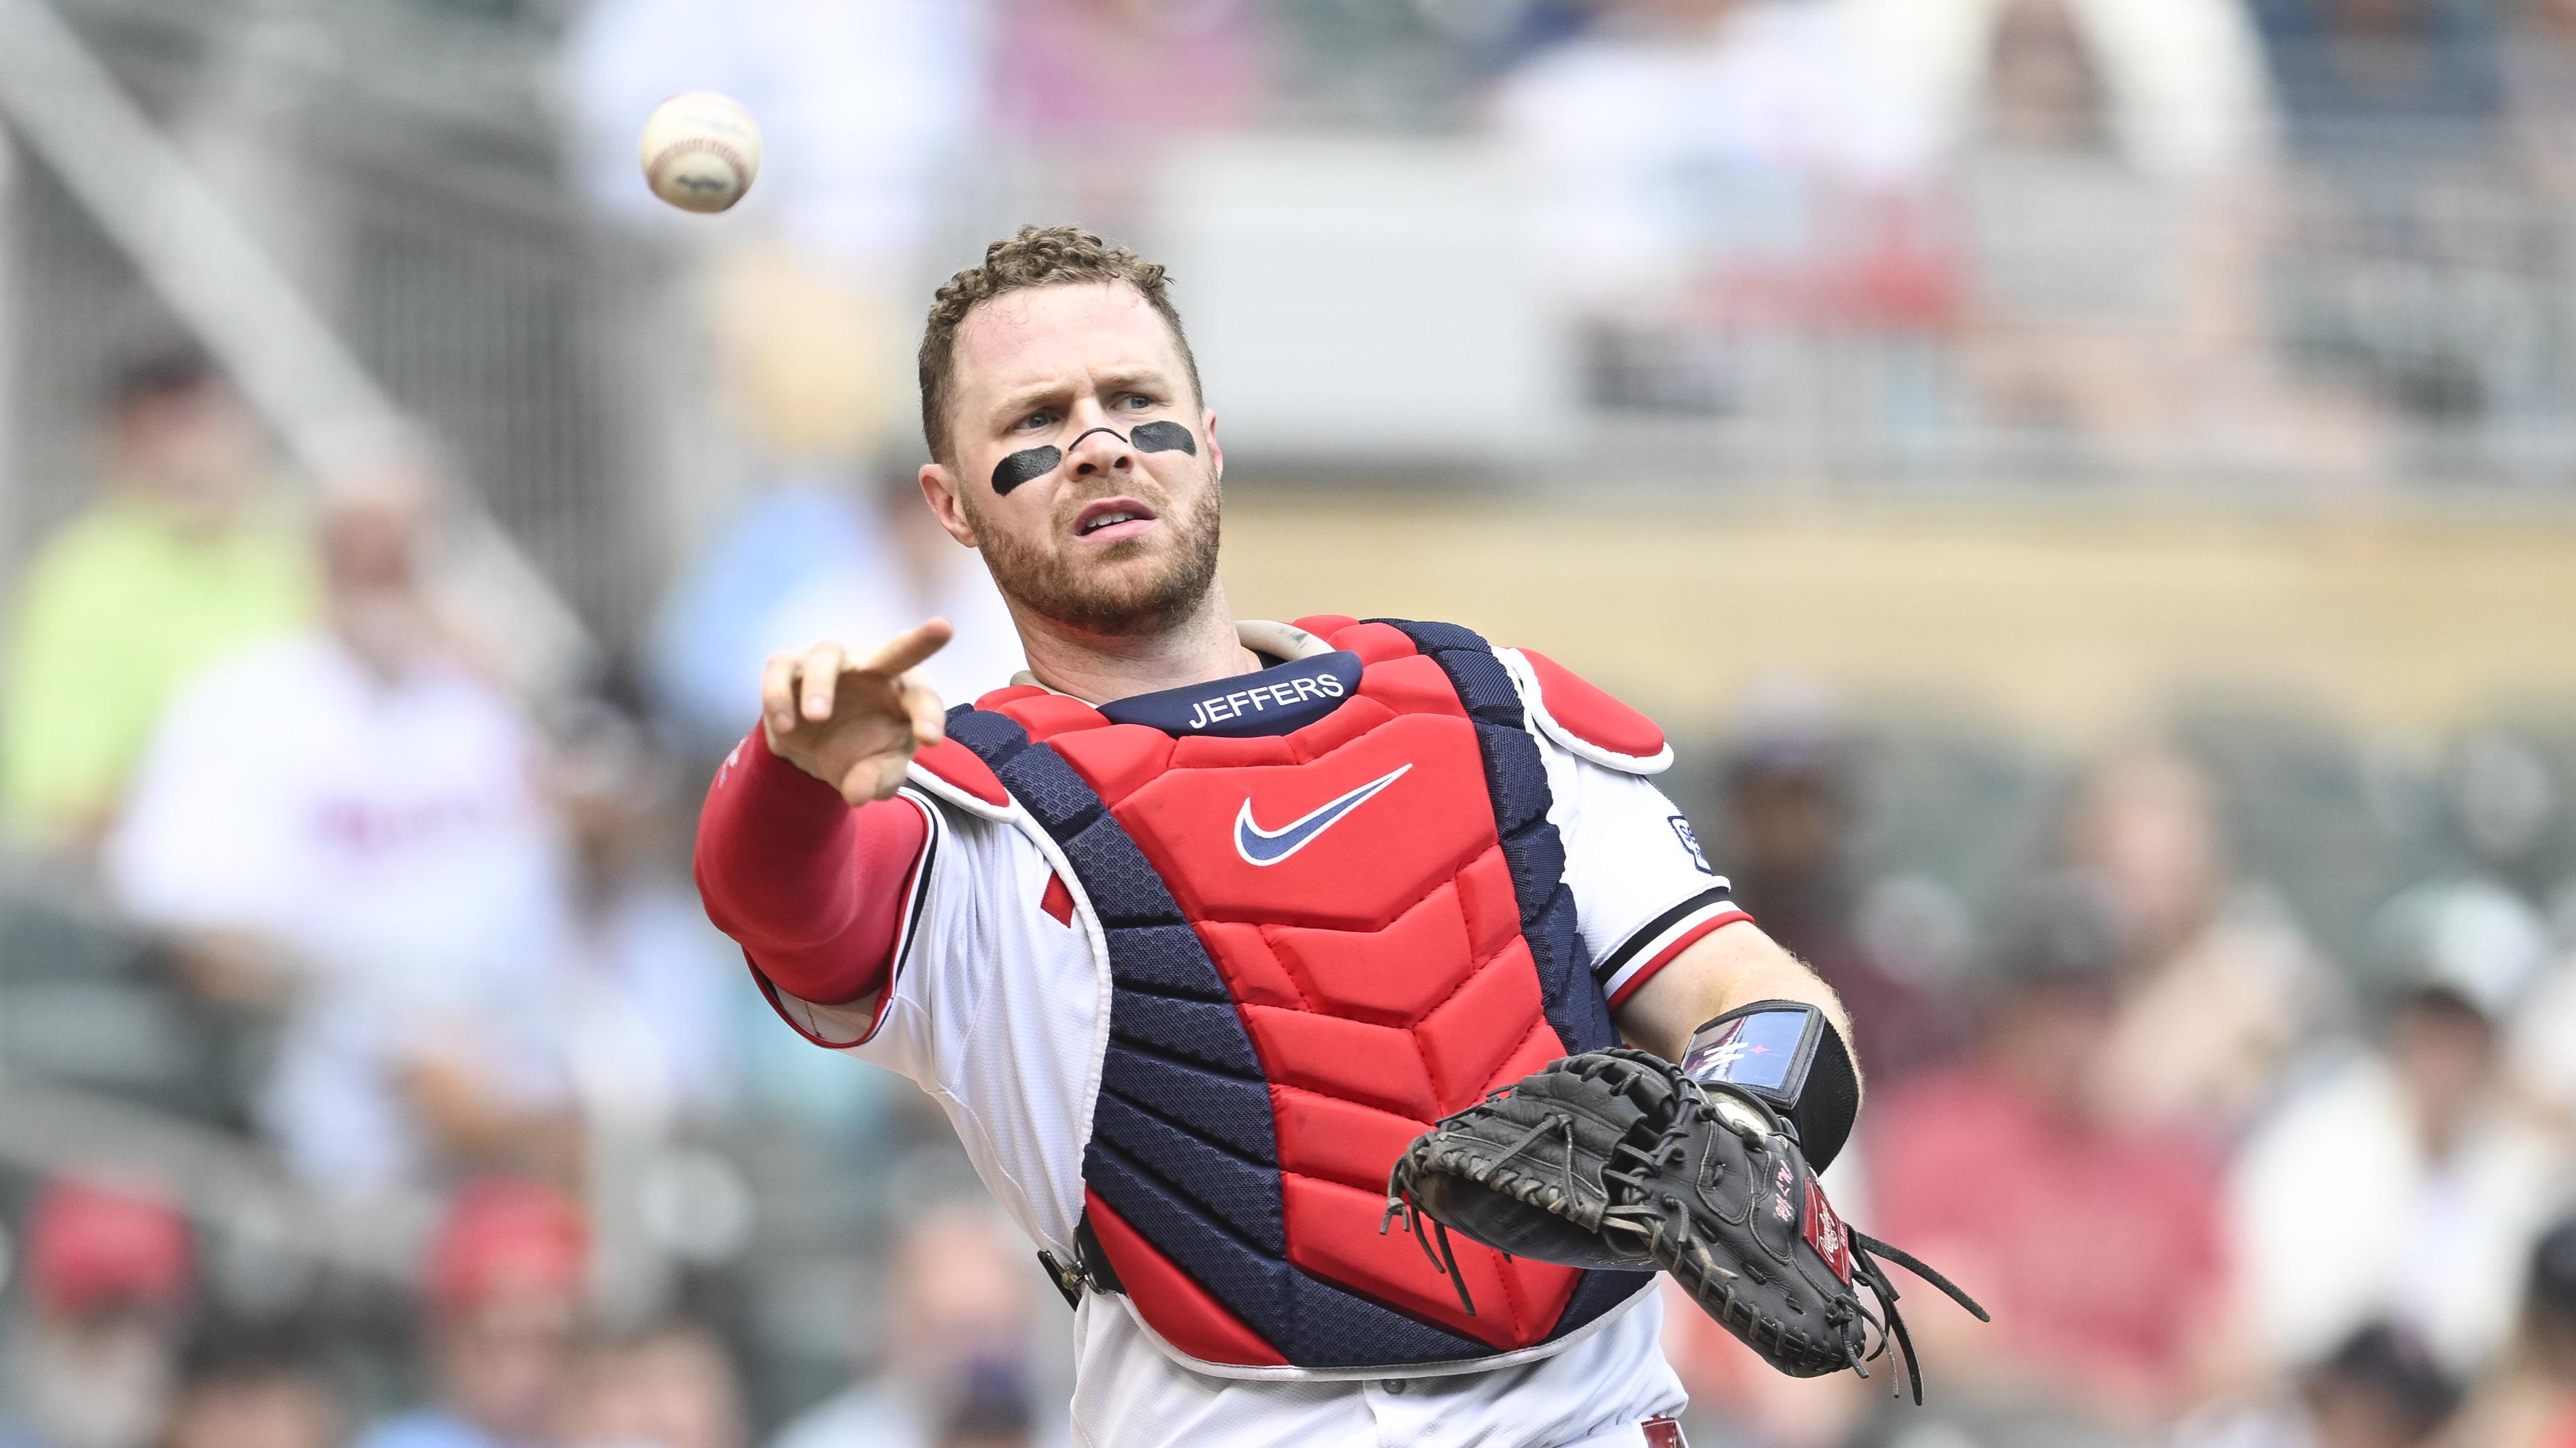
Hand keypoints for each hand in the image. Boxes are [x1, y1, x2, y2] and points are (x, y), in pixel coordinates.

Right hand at [759, 619, 954, 804]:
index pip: (924, 700)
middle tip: (943, 628)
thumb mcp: (877, 772)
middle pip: (899, 650)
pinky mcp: (789, 667)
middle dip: (921, 640)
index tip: (930, 740)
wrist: (814, 748)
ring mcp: (831, 663)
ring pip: (827, 655)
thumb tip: (858, 793)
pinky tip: (785, 726)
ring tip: (817, 717)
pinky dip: (779, 695)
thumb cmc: (861, 750)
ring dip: (821, 685)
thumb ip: (877, 779)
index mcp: (904, 692)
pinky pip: (782, 668)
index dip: (929, 718)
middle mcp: (873, 668)